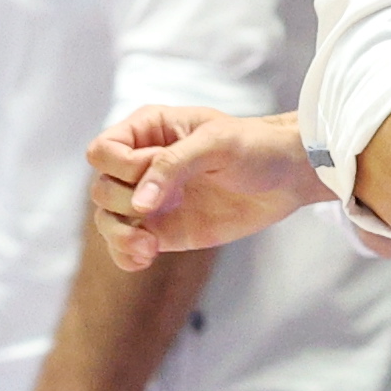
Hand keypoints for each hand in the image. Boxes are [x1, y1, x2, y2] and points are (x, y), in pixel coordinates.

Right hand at [90, 106, 324, 268]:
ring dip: (119, 236)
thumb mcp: (216, 144)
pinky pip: (128, 246)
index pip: (102, 152)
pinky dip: (126, 255)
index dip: (122, 167)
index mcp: (148, 131)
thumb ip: (173, 165)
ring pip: (107, 219)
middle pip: (101, 188)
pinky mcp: (165, 230)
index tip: (159, 169)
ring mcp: (152, 200)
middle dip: (124, 200)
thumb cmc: (254, 146)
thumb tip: (138, 204)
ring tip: (148, 246)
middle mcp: (142, 165)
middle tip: (172, 201)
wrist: (288, 176)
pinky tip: (144, 259)